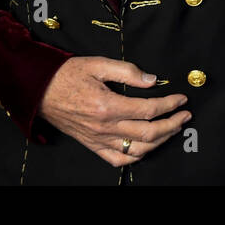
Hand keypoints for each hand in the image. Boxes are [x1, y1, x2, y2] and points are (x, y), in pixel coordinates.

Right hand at [37, 56, 190, 166]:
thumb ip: (127, 71)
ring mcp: (98, 139)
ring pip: (137, 150)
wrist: (39, 91)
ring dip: (160, 141)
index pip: (148, 109)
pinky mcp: (92, 145)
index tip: (182, 98)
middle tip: (185, 116)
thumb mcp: (98, 64)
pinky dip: (136, 156)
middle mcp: (104, 126)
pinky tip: (147, 147)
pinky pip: (117, 160)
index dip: (170, 104)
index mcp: (107, 105)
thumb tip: (152, 80)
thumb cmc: (67, 75)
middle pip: (148, 133)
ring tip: (172, 129)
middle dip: (172, 125)